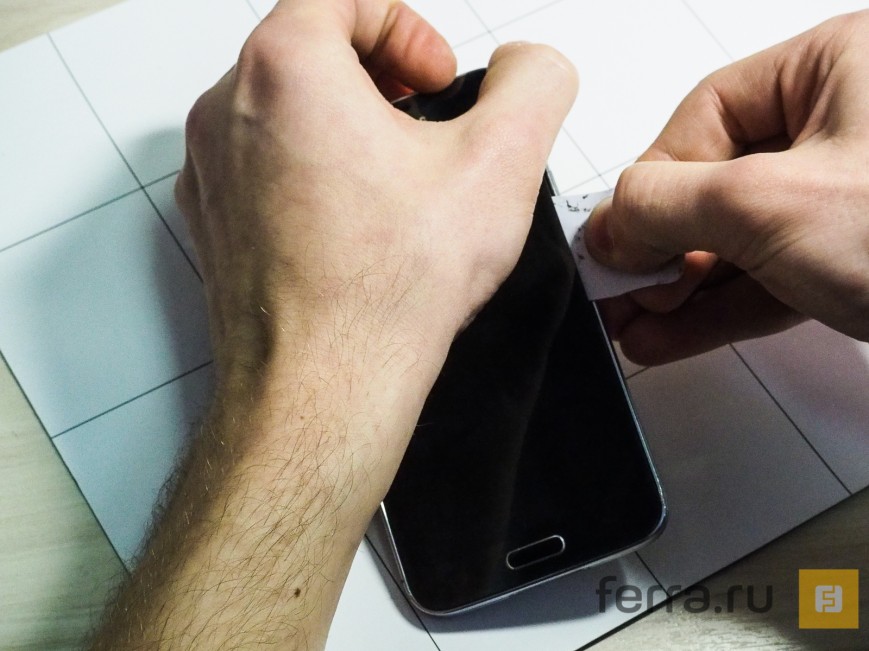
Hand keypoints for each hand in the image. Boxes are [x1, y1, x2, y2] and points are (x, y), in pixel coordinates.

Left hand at [93, 2, 575, 648]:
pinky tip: (358, 225)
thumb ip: (536, 83)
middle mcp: (227, 110)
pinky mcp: (213, 222)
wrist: (322, 389)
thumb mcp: (503, 163)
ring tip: (397, 180)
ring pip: (286, 108)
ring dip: (348, 124)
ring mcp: (210, 170)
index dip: (409, 29)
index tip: (438, 82)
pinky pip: (265, 166)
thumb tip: (531, 68)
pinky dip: (314, 172)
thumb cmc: (387, 289)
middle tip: (424, 124)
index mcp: (284, 68)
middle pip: (311, 48)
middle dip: (380, 74)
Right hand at [585, 11, 868, 364]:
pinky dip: (722, 309)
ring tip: (634, 326)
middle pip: (720, 182)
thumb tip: (610, 219)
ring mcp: (858, 199)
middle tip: (619, 291)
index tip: (614, 238)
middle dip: (663, 248)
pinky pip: (775, 275)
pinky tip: (674, 336)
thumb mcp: (770, 205)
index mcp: (840, 67)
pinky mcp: (863, 258)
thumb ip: (666, 203)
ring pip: (745, 238)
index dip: (650, 181)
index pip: (707, 117)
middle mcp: (850, 125)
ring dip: (684, 289)